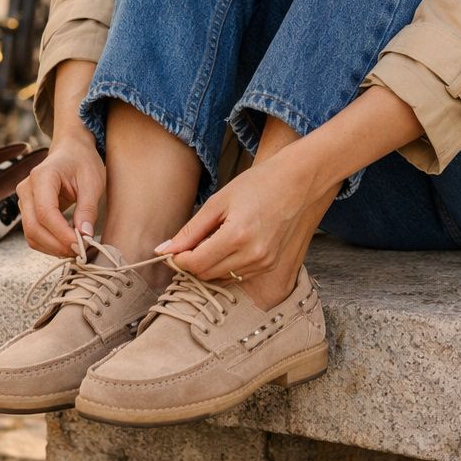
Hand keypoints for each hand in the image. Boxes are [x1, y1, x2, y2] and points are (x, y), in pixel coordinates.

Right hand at [18, 132, 103, 256]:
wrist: (71, 151)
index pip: (46, 213)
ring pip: (31, 234)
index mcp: (42, 177)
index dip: (62, 234)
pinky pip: (33, 233)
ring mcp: (24, 200)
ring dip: (53, 248)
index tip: (81, 245)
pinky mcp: (27, 210)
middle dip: (57, 245)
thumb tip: (85, 236)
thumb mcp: (93, 181)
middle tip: (81, 252)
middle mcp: (26, 189)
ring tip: (77, 250)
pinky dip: (49, 244)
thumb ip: (88, 208)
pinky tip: (67, 244)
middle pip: (33, 227)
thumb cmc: (83, 162)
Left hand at [156, 153, 319, 281]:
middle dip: (192, 263)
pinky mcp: (270, 265)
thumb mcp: (218, 202)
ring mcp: (264, 263)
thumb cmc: (257, 185)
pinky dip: (226, 266)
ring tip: (211, 241)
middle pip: (206, 274)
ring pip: (221, 278)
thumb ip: (190, 230)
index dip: (178, 259)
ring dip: (209, 266)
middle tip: (189, 245)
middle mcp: (253, 255)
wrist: (297, 182)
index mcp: (237, 236)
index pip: (195, 264)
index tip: (174, 249)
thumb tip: (163, 250)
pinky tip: (228, 246)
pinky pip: (238, 275)